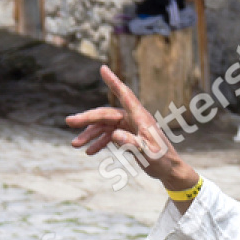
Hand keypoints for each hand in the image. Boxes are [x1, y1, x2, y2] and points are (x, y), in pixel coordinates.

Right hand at [66, 64, 195, 191]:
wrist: (170, 171)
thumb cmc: (162, 161)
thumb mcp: (148, 154)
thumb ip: (132, 144)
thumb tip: (114, 135)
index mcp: (140, 117)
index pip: (124, 95)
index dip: (113, 81)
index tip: (103, 68)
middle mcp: (133, 118)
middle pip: (106, 114)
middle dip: (87, 119)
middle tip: (69, 122)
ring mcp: (129, 126)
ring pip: (104, 126)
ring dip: (90, 135)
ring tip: (75, 145)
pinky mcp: (127, 135)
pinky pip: (109, 136)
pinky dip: (99, 143)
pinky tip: (89, 151)